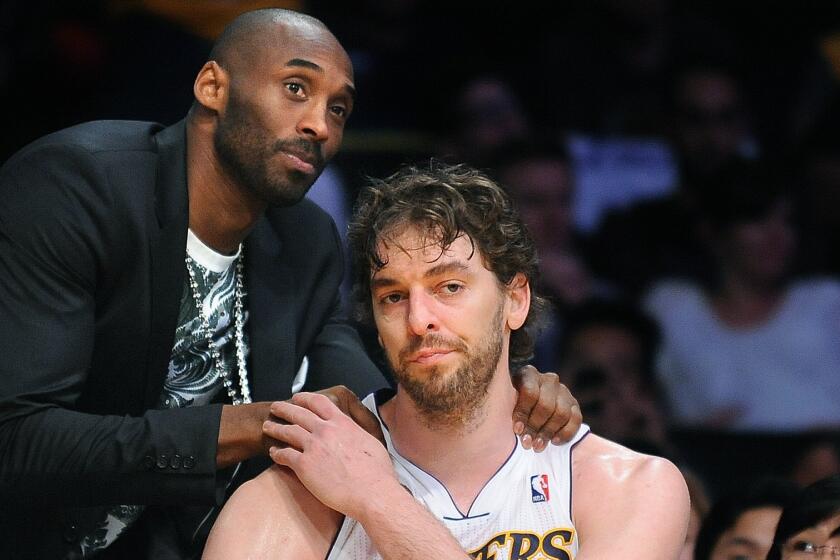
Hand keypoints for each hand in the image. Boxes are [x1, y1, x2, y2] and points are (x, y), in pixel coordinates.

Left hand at [263, 392, 399, 518]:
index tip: (298, 398)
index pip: (319, 402)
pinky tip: (273, 453)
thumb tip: (359, 434)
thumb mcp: (372, 442)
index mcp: (342, 424)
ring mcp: (313, 446)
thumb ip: (358, 433)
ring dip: (275, 427)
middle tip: (277, 408)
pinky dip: (276, 452)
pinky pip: (285, 455)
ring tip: (268, 426)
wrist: (371, 492)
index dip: (305, 398)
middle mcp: (326, 431)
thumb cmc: (376, 474)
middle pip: (299, 413)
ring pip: (288, 431)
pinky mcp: (305, 465)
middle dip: (285, 409)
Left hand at [511, 365, 581, 450]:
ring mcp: (563, 391)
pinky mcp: (574, 404)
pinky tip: (554, 442)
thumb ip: (506, 408)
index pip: (530, 392)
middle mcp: (548, 380)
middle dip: (536, 427)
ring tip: (538, 446)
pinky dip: (565, 433)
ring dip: (549, 432)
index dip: (523, 413)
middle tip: (527, 443)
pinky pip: (575, 419)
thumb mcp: (504, 401)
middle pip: (546, 405)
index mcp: (528, 374)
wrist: (527, 405)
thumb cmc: (510, 404)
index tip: (517, 430)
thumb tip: (516, 430)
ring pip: (561, 413)